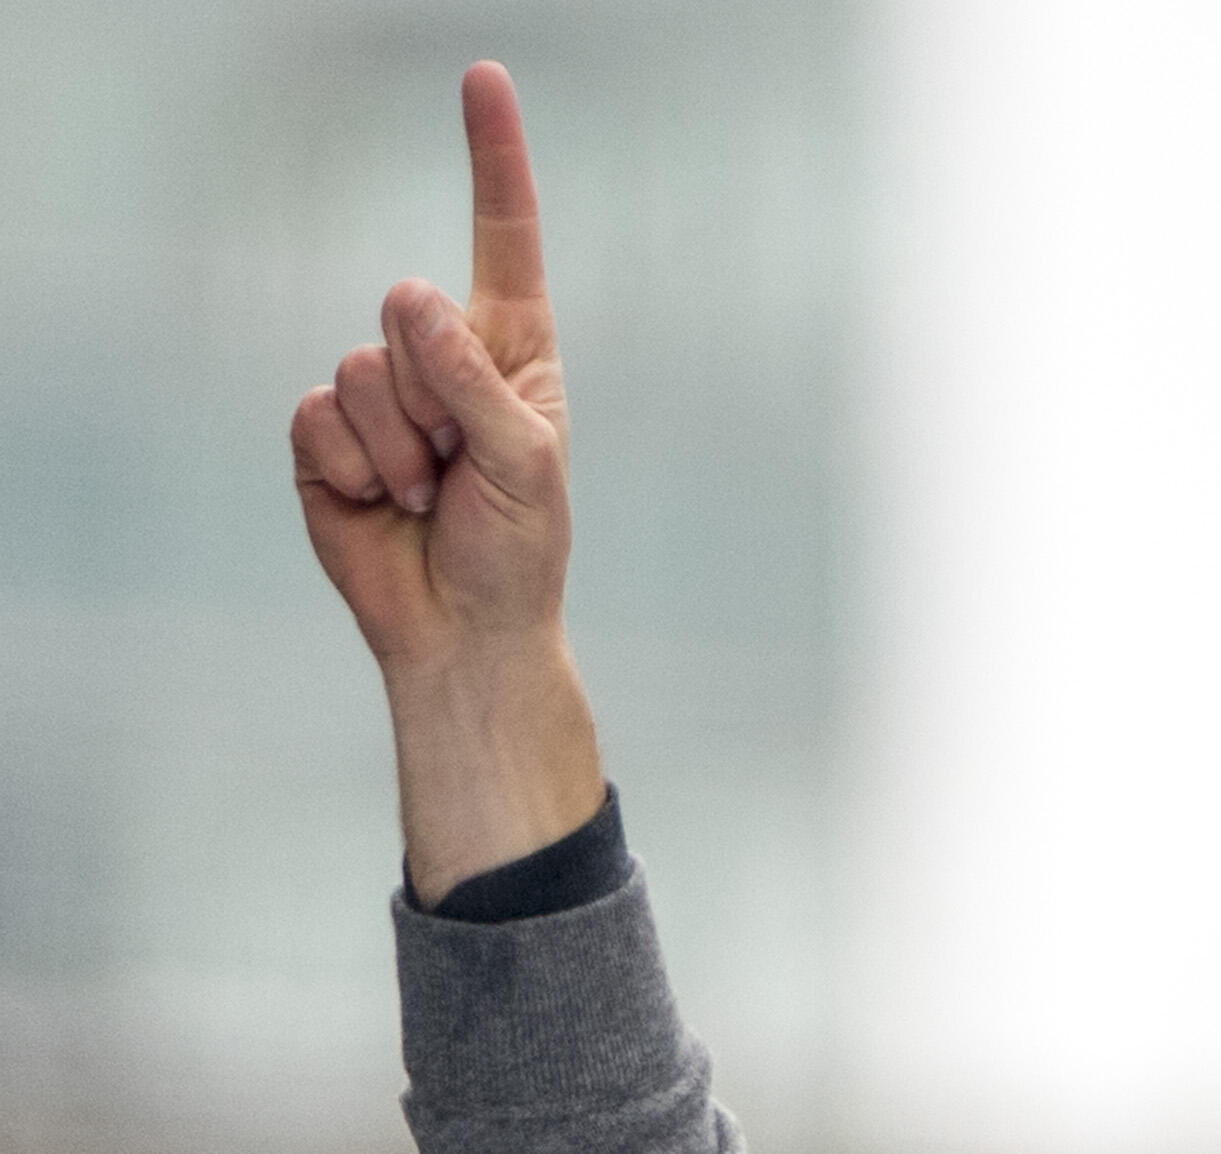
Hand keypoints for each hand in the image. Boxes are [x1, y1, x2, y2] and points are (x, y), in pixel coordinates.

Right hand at [287, 63, 601, 900]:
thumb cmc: (519, 549)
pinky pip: (316, 415)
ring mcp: (381, 394)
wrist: (463, 631)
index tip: (484, 78)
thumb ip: (473, 380)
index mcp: (514, 351)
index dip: (491, 159)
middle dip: (433, 397)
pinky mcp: (325, 435)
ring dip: (396, 446)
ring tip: (428, 495)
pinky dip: (353, 468)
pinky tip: (382, 503)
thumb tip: (409, 294)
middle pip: (406, 313)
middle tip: (460, 468)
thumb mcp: (525, 463)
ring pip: (359, 368)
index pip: (502, 238)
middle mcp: (444, 358)